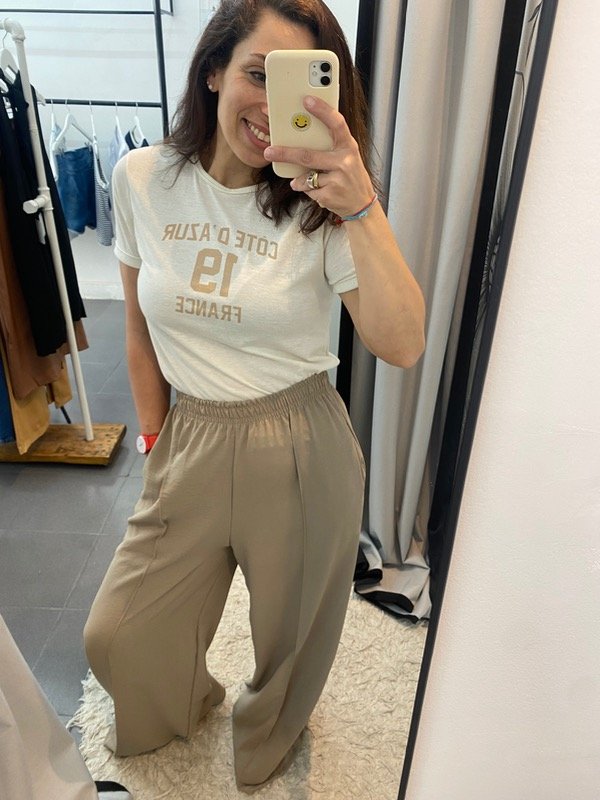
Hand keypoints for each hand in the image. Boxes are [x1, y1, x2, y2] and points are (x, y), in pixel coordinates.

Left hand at [263, 95, 374, 217]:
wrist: (361, 203)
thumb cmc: (350, 176)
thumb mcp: (346, 157)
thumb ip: (329, 146)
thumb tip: (299, 136)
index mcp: (349, 147)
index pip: (336, 124)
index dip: (322, 110)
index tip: (307, 100)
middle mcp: (345, 162)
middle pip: (308, 155)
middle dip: (285, 154)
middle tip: (270, 151)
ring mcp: (338, 180)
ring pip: (305, 177)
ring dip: (300, 180)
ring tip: (303, 181)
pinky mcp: (330, 195)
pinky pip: (309, 190)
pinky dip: (309, 191)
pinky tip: (321, 191)